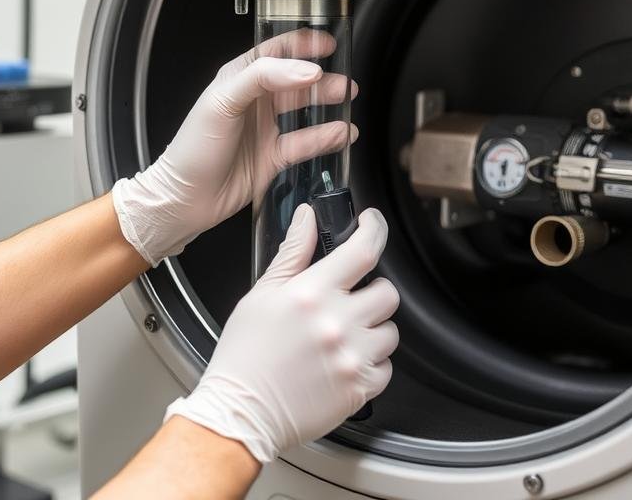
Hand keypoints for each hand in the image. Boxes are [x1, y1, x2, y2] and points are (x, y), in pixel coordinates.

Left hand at [112, 31, 356, 265]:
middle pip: (297, 80)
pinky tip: (341, 134)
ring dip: (328, 104)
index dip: (303, 44)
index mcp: (239, 78)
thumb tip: (304, 70)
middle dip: (323, 78)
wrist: (185, 199)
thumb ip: (263, 77)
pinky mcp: (275, 156)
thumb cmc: (192, 149)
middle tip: (345, 81)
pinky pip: (306, 142)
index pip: (276, 51)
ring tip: (348, 101)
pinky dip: (326, 137)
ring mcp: (266, 128)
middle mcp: (255, 100)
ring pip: (306, 110)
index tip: (328, 44)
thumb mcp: (223, 101)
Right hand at [165, 204, 398, 462]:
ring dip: (372, 330)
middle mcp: (337, 323)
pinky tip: (342, 363)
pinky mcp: (359, 388)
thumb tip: (307, 218)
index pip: (363, 250)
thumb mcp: (261, 295)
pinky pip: (386, 367)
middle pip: (387, 292)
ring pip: (390, 331)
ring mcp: (352, 357)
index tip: (373, 224)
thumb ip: (292, 253)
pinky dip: (370, 364)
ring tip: (342, 338)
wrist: (241, 414)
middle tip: (349, 301)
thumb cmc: (245, 357)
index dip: (375, 229)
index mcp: (311, 294)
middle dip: (372, 292)